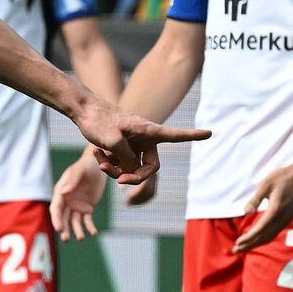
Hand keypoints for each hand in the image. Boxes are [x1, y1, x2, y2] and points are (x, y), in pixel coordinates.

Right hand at [50, 153, 107, 240]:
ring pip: (74, 221)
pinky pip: (87, 220)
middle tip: (66, 239)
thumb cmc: (84, 167)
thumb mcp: (77, 172)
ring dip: (77, 230)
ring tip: (81, 238)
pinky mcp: (87, 208)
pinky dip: (90, 227)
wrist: (97, 166)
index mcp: (60, 193)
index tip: (59, 229)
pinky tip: (94, 233)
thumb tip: (62, 192)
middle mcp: (66, 201)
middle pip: (63, 218)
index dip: (56, 219)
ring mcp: (76, 206)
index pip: (56, 208)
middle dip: (64, 228)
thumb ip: (71, 181)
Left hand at [72, 97, 209, 185]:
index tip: (210, 132)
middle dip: (133, 176)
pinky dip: (109, 162)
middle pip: (149, 167)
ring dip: (116, 170)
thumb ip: (127, 159)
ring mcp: (134, 143)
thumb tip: (134, 171)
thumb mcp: (113, 141)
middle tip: (119, 182)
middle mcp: (145, 138)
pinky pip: (121, 163)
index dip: (193, 136)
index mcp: (149, 131)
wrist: (82, 110)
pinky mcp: (123, 147)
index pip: (176, 135)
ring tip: (101, 161)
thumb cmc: (97, 120)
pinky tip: (97, 154)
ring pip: (132, 168)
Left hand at [234, 162, 292, 251]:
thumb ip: (255, 200)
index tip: (238, 243)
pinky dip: (264, 238)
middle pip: (265, 236)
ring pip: (270, 236)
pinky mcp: (288, 218)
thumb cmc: (282, 178)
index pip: (260, 229)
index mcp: (276, 210)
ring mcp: (287, 219)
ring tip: (243, 248)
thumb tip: (246, 212)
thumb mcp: (265, 185)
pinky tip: (256, 239)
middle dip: (250, 245)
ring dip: (256, 243)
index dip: (249, 238)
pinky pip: (275, 232)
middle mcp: (283, 218)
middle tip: (236, 250)